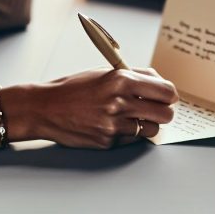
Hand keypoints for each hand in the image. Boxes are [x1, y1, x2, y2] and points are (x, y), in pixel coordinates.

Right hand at [0, 67, 177, 148]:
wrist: (45, 108)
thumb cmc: (75, 88)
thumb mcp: (105, 72)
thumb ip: (135, 76)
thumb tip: (160, 82)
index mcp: (122, 80)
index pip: (165, 91)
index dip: (169, 94)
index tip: (167, 96)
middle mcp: (119, 102)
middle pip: (165, 113)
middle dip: (163, 111)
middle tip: (156, 109)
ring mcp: (113, 124)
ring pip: (151, 129)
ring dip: (147, 124)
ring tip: (134, 117)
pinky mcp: (107, 141)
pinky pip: (132, 139)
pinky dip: (129, 133)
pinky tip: (116, 125)